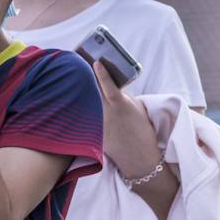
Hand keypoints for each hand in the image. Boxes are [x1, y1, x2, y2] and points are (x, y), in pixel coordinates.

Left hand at [92, 60, 161, 180]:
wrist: (139, 157)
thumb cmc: (142, 130)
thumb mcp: (137, 109)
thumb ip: (124, 96)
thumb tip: (111, 87)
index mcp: (121, 106)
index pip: (109, 87)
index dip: (102, 74)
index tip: (96, 62)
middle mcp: (107, 114)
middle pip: (93, 91)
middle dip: (87, 78)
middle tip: (80, 62)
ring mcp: (98, 123)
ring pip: (88, 103)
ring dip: (84, 92)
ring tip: (77, 78)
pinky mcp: (93, 132)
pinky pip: (88, 115)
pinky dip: (86, 107)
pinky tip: (80, 100)